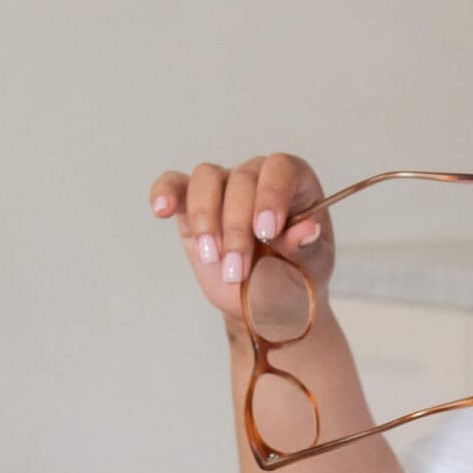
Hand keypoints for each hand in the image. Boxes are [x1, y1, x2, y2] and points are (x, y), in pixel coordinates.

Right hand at [148, 154, 333, 323]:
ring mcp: (224, 189)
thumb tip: (306, 229)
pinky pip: (175, 186)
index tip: (266, 231)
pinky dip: (165, 192)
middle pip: (241, 180)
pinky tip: (162, 209)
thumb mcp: (310, 269)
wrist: (266, 303)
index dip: (271, 195)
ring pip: (207, 179)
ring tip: (211, 257)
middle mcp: (258, 177)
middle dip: (237, 228)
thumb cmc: (294, 278)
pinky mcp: (192, 206)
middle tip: (237, 269)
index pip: (280, 169)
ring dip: (206, 219)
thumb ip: (307, 248)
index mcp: (295, 184)